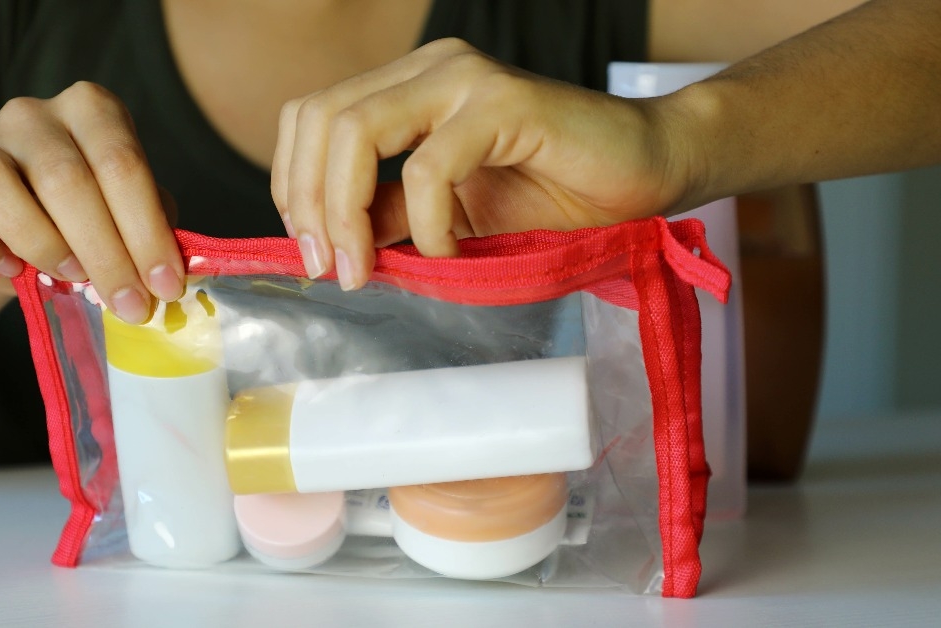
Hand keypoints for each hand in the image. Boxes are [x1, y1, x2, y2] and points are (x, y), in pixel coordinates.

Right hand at [0, 81, 182, 323]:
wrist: (15, 239)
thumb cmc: (86, 222)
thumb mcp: (128, 215)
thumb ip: (150, 228)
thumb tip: (167, 272)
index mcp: (92, 111)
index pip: (122, 164)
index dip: (147, 231)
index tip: (164, 286)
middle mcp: (33, 115)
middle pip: (65, 178)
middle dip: (105, 253)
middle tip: (128, 303)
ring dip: (41, 242)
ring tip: (71, 276)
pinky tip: (11, 270)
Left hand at [271, 38, 693, 289]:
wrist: (647, 172)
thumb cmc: (556, 194)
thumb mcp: (448, 218)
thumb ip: (387, 216)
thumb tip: (328, 245)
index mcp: (406, 86)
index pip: (311, 118)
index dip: (293, 186)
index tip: (311, 254)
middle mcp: (428, 69)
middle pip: (320, 119)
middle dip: (309, 204)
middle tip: (330, 270)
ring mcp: (464, 78)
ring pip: (356, 130)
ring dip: (347, 213)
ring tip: (366, 269)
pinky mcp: (503, 103)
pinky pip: (429, 165)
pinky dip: (424, 222)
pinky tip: (447, 250)